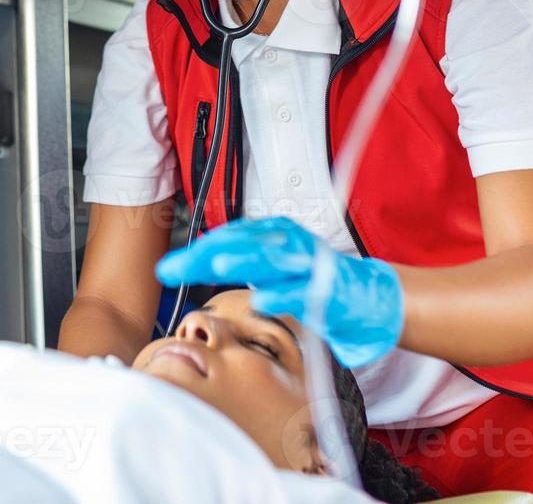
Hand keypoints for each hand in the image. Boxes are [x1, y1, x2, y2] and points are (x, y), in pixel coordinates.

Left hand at [155, 216, 403, 366]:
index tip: (167, 268)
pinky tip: (262, 300)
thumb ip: (237, 261)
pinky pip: (301, 292)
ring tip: (216, 265)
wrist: (365, 297)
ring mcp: (308, 265)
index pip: (228, 239)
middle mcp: (289, 242)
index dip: (196, 253)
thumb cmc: (310, 280)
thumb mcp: (270, 266)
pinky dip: (282, 295)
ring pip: (271, 260)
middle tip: (173, 269)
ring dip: (243, 261)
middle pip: (241, 246)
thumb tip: (191, 262)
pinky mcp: (327, 289)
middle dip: (204, 257)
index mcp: (274, 233)